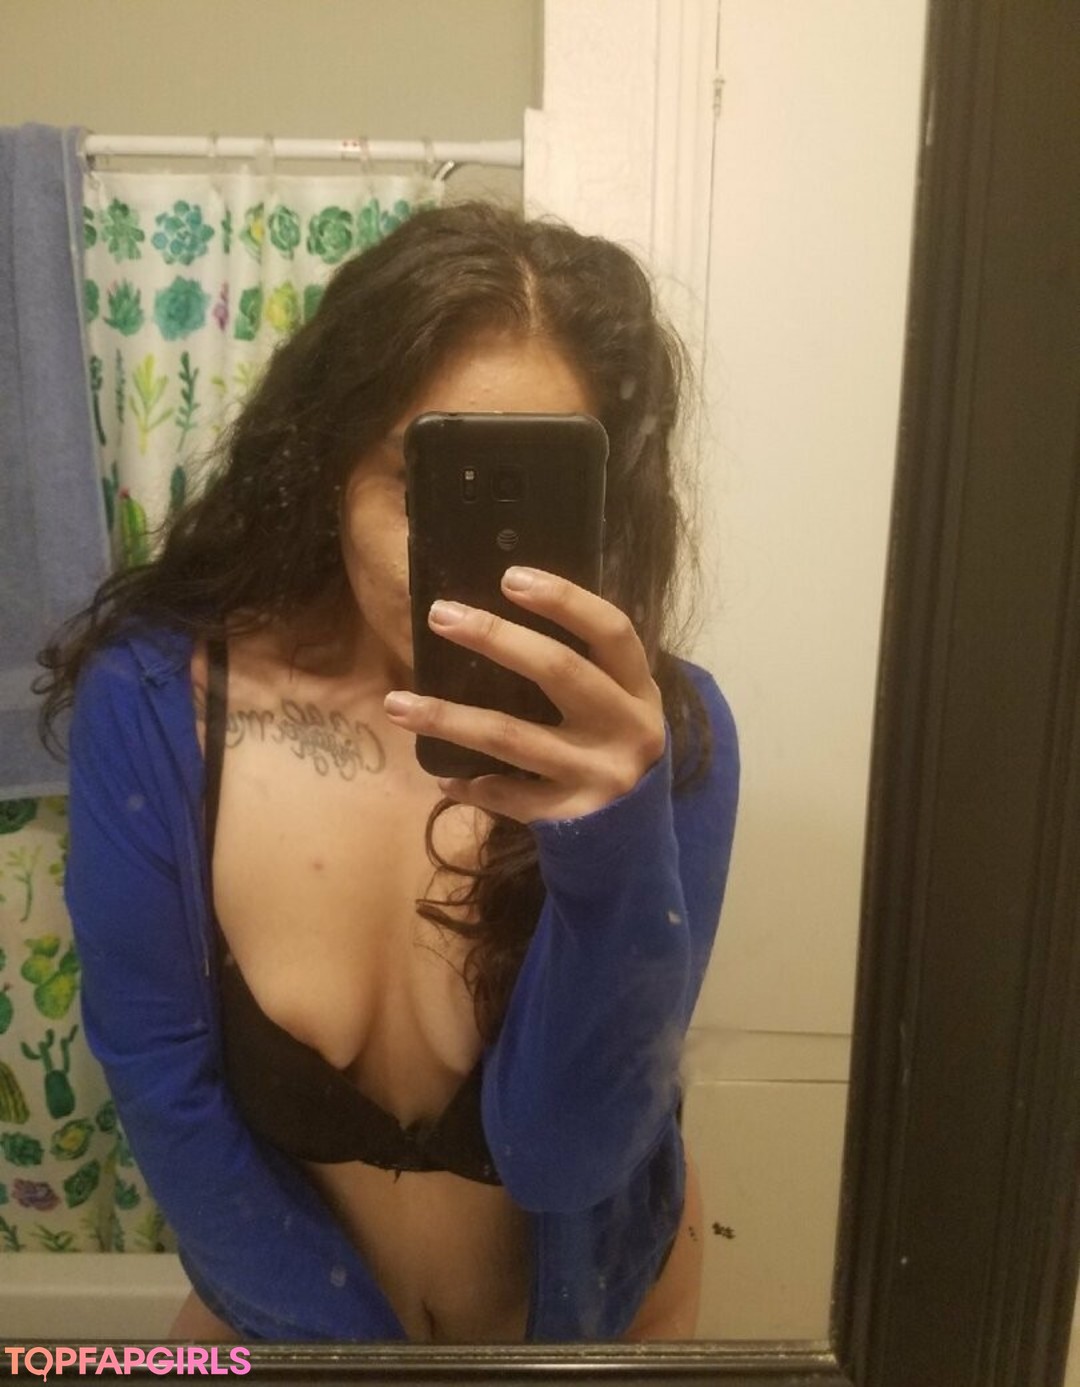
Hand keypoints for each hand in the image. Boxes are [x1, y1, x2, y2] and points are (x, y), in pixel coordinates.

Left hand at [383, 567, 665, 823]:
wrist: (638, 842)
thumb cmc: (612, 750)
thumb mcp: (617, 706)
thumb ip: (581, 669)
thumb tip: (497, 617)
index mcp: (639, 690)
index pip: (611, 630)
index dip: (565, 600)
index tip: (510, 577)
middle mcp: (627, 729)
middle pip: (559, 670)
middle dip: (494, 637)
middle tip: (440, 614)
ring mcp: (599, 775)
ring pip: (512, 737)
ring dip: (448, 718)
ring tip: (395, 703)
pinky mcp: (571, 816)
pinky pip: (507, 796)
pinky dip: (471, 785)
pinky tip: (443, 777)